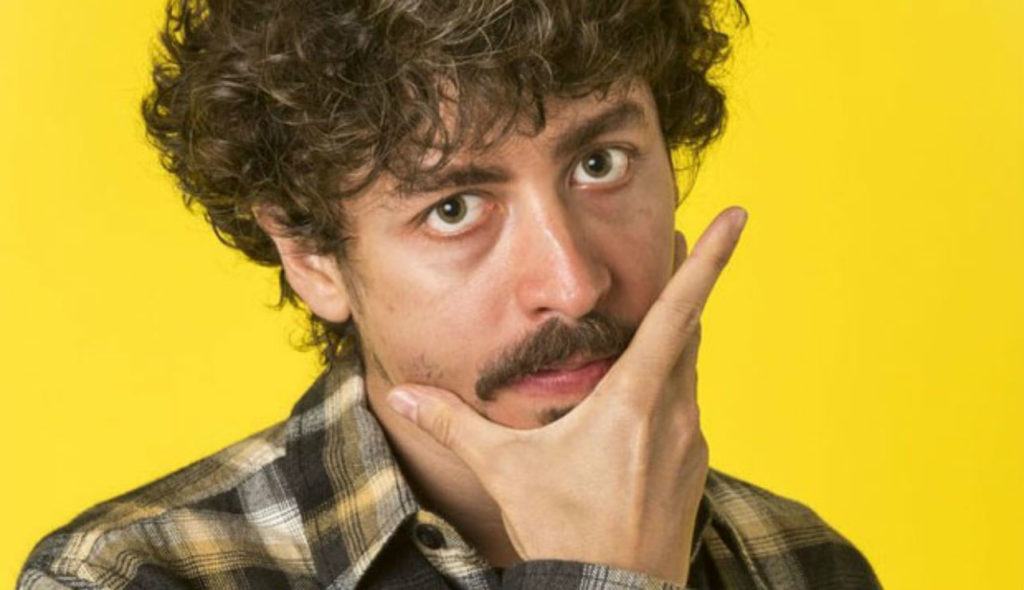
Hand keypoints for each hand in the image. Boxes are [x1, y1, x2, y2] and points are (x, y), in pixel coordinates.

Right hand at [386, 207, 747, 584]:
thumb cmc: (564, 530)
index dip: (710, 259)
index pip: (679, 310)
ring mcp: (689, 441)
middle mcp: (672, 411)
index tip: (739, 216)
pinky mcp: (693, 468)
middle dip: (686, 287)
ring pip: (686, 372)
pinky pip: (684, 412)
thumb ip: (455, 425)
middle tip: (680, 247)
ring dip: (672, 344)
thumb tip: (404, 396)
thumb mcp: (505, 470)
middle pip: (688, 331)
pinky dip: (666, 393)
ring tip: (648, 330)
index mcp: (632, 397)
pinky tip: (639, 409)